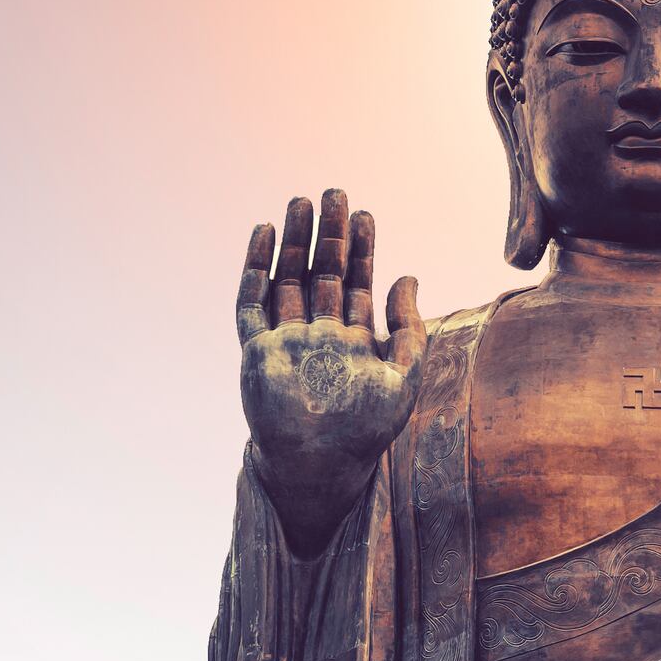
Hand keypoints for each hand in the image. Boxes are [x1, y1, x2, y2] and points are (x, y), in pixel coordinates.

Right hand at [236, 189, 424, 550]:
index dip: (362, 248)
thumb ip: (409, 328)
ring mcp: (286, 341)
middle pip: (322, 272)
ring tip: (300, 202)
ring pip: (288, 279)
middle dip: (328, 234)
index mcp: (353, 340)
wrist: (320, 468)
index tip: (365, 213)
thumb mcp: (404, 377)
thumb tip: (408, 275)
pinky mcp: (257, 351)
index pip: (357, 282)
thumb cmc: (365, 431)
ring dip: (293, 241)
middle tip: (333, 192)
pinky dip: (256, 269)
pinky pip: (252, 303)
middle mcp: (318, 335)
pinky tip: (263, 235)